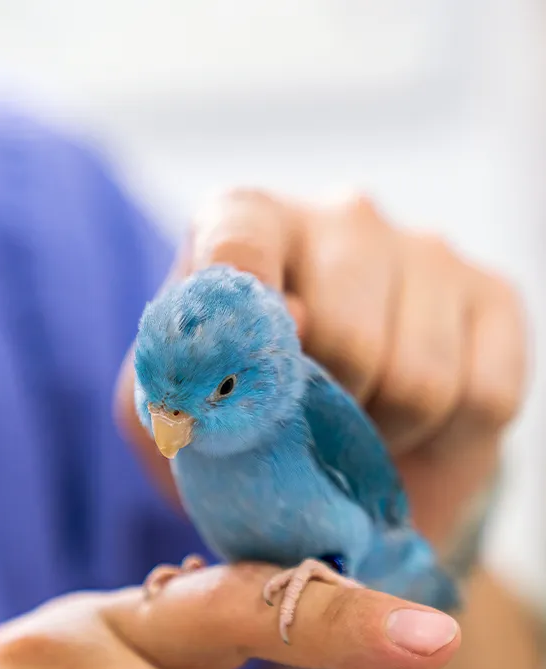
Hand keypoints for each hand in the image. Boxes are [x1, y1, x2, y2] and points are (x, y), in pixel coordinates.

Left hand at [116, 190, 526, 543]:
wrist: (341, 443)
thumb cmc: (249, 416)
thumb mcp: (180, 411)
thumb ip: (184, 376)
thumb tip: (288, 326)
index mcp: (249, 222)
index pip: (239, 242)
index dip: (244, 313)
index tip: (248, 373)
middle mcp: (343, 219)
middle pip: (346, 337)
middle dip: (326, 412)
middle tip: (313, 425)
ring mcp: (427, 252)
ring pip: (420, 379)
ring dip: (384, 434)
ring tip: (361, 427)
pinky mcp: (495, 297)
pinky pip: (484, 397)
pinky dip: (444, 439)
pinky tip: (415, 423)